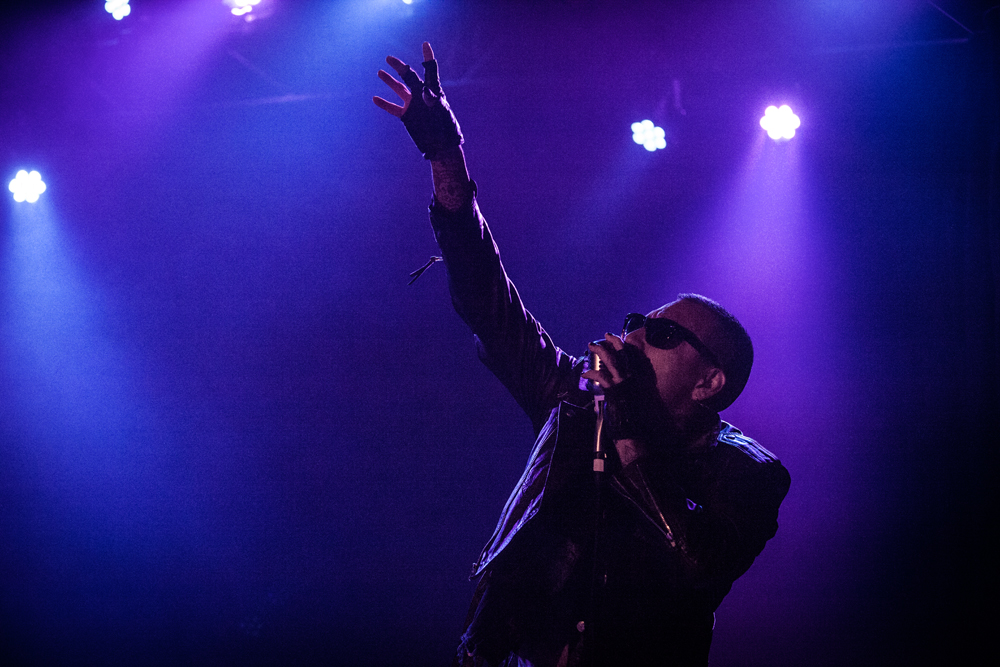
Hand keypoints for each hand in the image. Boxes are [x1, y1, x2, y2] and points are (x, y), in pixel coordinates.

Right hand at [373, 42, 462, 159]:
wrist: (441, 145)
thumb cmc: (445, 127)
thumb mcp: (440, 111)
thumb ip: (432, 99)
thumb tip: (425, 92)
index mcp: (433, 90)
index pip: (430, 70)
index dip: (428, 57)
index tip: (425, 44)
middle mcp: (422, 95)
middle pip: (409, 76)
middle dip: (400, 67)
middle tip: (389, 58)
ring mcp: (413, 105)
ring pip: (399, 89)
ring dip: (389, 81)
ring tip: (380, 72)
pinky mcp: (407, 116)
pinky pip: (393, 108)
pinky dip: (384, 104)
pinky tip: (375, 98)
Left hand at [583, 335, 665, 442]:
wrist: (637, 432)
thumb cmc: (635, 419)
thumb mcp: (635, 400)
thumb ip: (628, 390)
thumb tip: (618, 386)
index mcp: (640, 379)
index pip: (634, 358)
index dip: (626, 347)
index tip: (620, 339)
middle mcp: (633, 379)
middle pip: (624, 355)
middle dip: (614, 342)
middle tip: (606, 335)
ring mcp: (624, 384)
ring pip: (612, 361)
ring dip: (601, 351)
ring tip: (591, 345)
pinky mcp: (615, 391)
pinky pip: (602, 378)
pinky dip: (592, 373)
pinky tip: (584, 373)